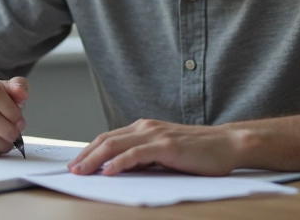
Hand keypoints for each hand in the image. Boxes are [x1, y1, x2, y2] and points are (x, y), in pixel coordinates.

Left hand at [68, 119, 247, 175]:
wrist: (227, 144)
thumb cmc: (198, 151)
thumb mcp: (164, 152)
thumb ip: (144, 157)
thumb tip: (120, 169)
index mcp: (144, 128)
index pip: (109, 138)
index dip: (89, 151)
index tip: (76, 164)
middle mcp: (146, 127)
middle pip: (106, 140)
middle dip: (86, 156)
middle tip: (72, 171)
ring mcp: (156, 135)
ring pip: (116, 145)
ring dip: (95, 159)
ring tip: (82, 172)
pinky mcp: (167, 146)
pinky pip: (136, 154)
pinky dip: (119, 162)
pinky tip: (108, 171)